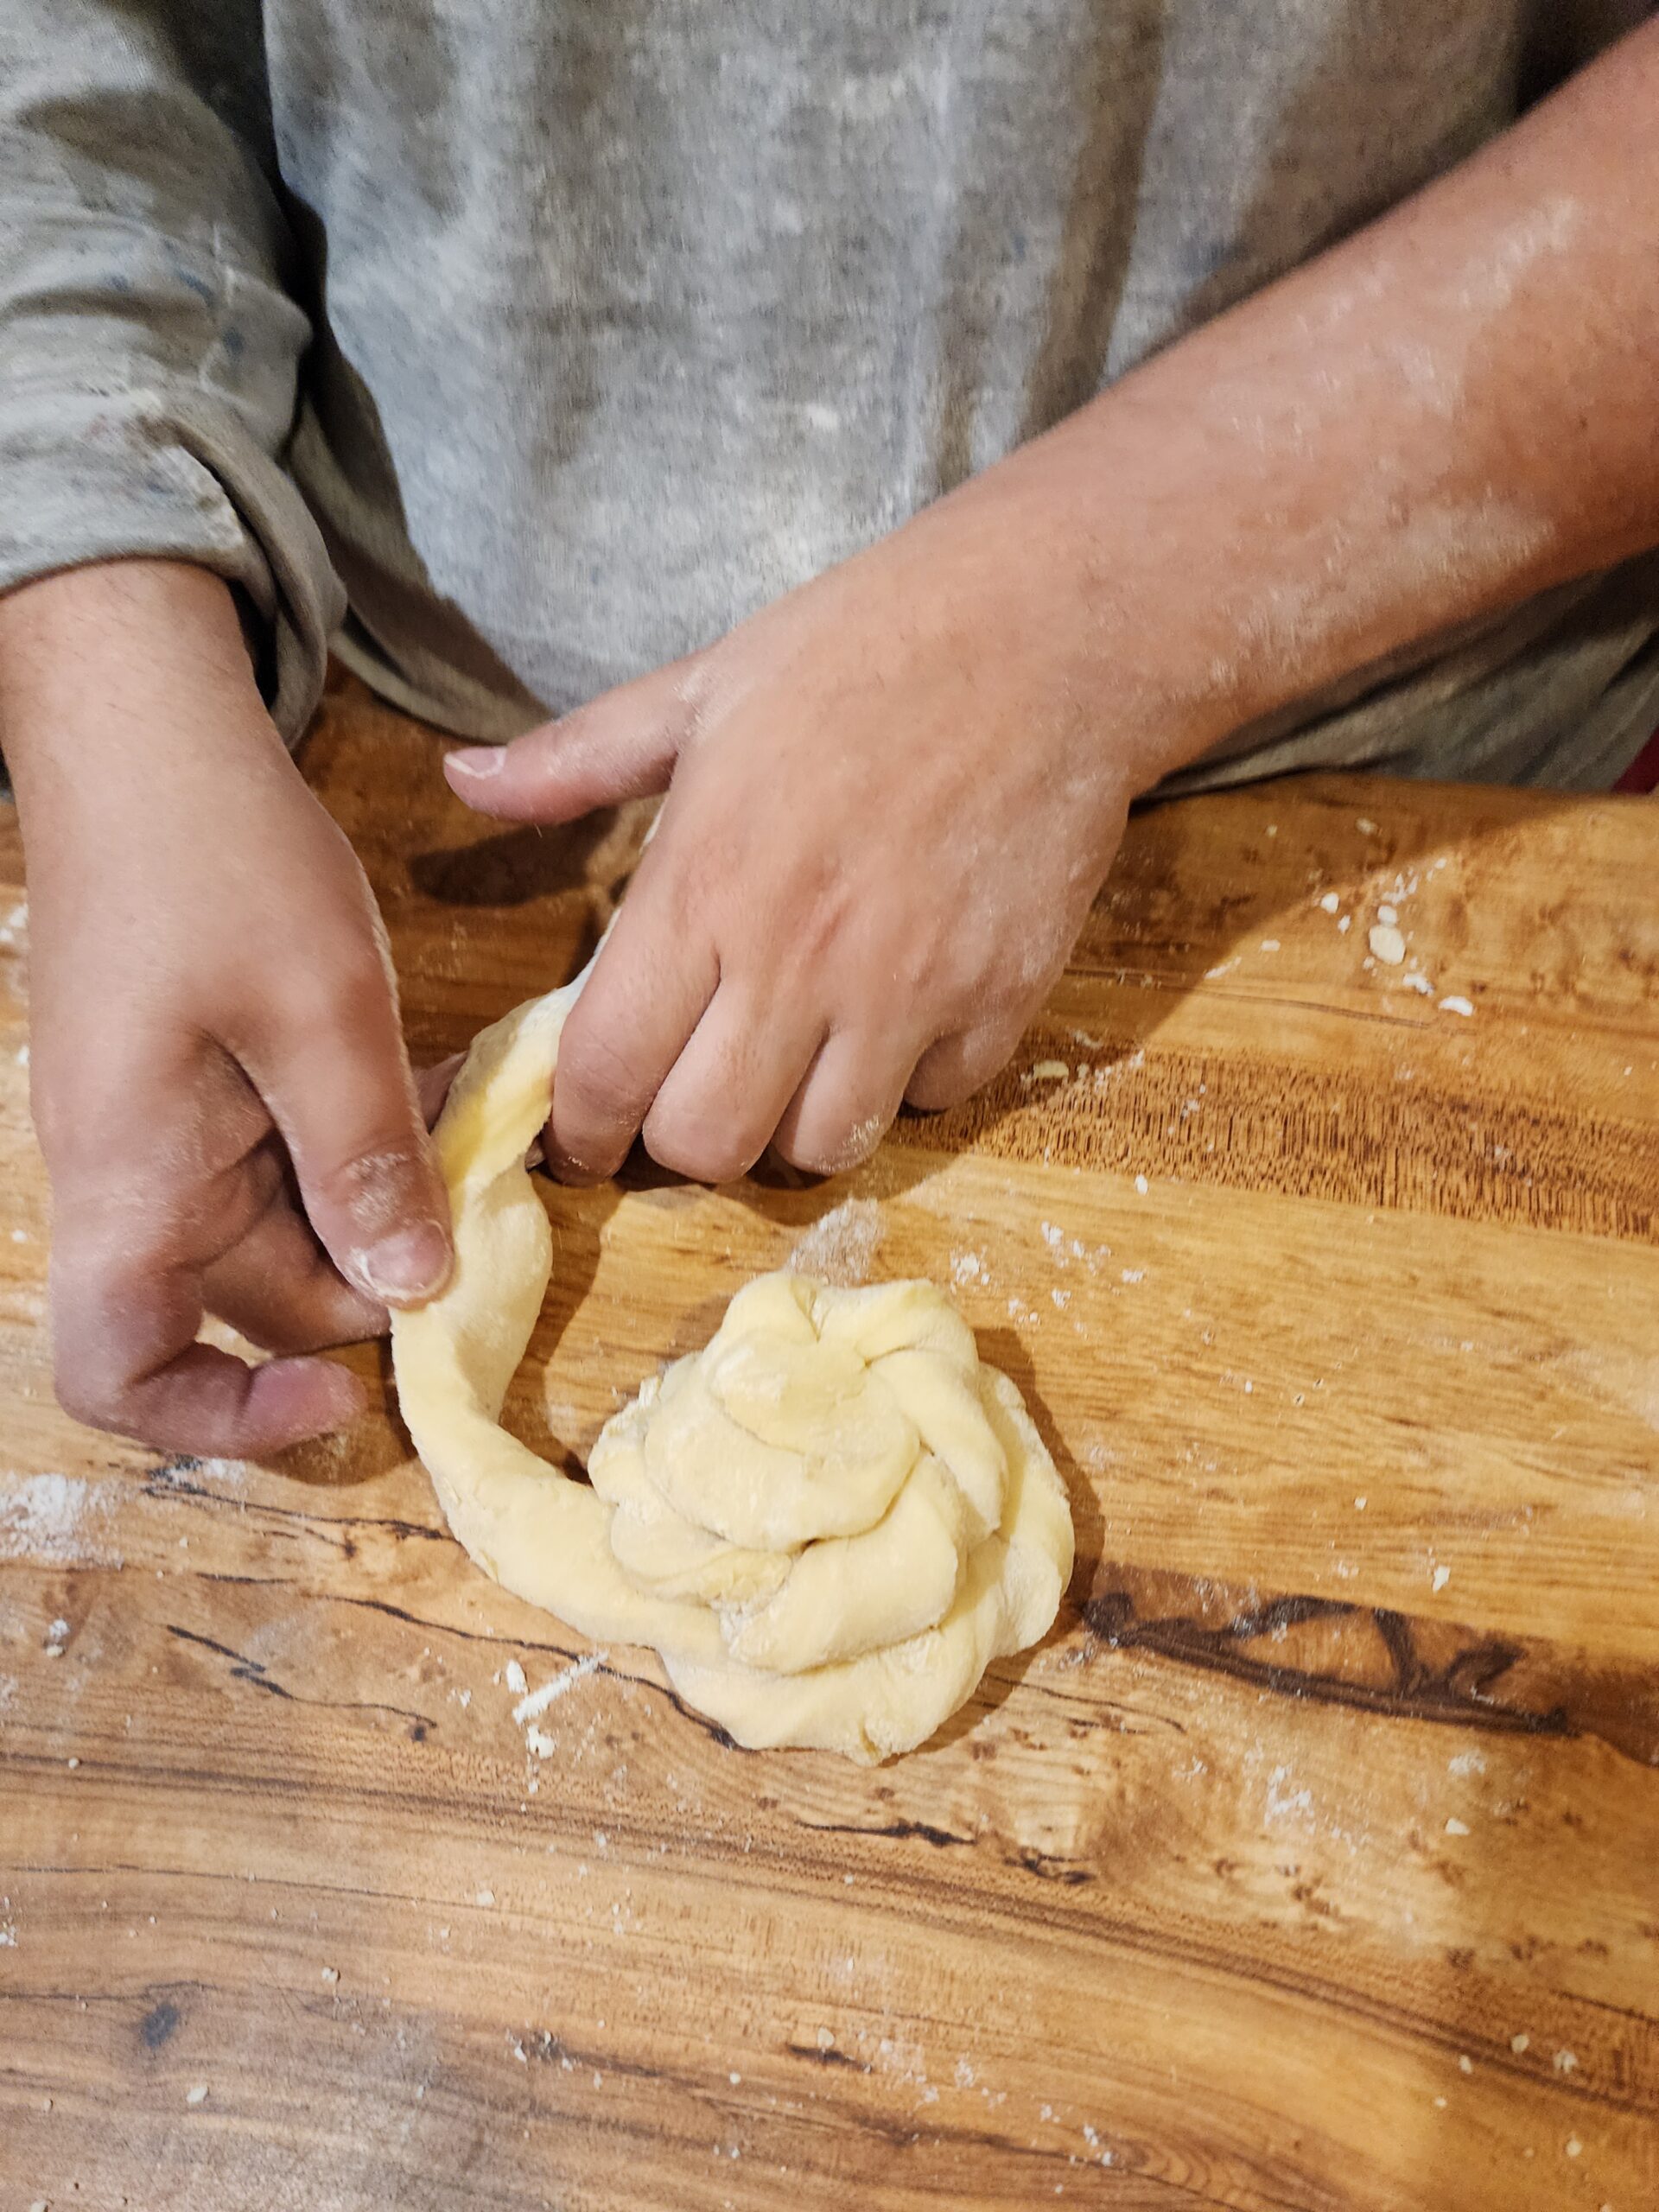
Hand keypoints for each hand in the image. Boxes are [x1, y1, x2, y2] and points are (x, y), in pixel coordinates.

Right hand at [2, 562, 452, 1454]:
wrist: (144, 731)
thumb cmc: (214, 857)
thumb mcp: (318, 1010)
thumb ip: (363, 1159)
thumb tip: (408, 1292)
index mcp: (131, 1177)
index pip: (120, 1372)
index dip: (221, 1421)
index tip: (345, 1387)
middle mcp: (135, 1175)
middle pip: (250, 1299)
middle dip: (370, 1275)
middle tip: (477, 1213)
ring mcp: (165, 1128)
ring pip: (286, 1225)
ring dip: (381, 1198)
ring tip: (461, 1128)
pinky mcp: (201, 1082)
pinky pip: (287, 1153)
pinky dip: (362, 1139)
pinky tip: (433, 1083)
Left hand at [445, 474, 1164, 1181]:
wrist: (1050, 629)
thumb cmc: (862, 646)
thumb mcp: (700, 687)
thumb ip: (573, 759)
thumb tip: (458, 779)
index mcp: (702, 883)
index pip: (606, 1070)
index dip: (577, 1128)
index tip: (581, 1132)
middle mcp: (796, 959)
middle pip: (704, 1144)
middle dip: (678, 1139)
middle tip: (686, 1094)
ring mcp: (906, 991)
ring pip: (818, 1148)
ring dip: (790, 1125)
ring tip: (791, 1067)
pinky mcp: (998, 1002)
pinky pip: (928, 1103)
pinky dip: (902, 1085)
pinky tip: (895, 1020)